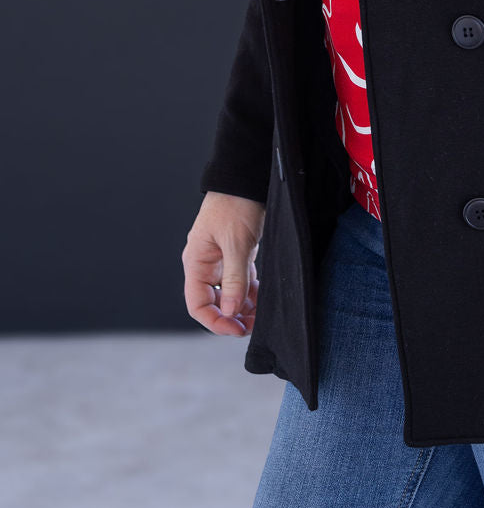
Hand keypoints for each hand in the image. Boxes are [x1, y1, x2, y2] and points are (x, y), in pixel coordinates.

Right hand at [182, 191, 264, 336]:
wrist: (246, 177)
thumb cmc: (236, 205)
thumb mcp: (237, 244)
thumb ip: (234, 280)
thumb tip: (231, 312)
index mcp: (196, 262)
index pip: (197, 305)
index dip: (215, 321)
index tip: (236, 330)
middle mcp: (205, 264)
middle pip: (213, 302)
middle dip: (231, 317)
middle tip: (253, 326)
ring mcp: (220, 259)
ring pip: (229, 293)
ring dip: (243, 307)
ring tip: (260, 317)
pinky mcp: (236, 253)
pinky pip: (240, 280)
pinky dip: (250, 292)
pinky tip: (262, 300)